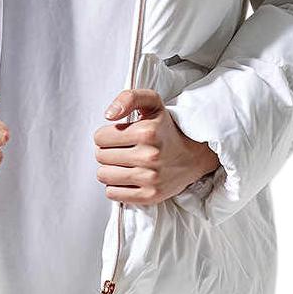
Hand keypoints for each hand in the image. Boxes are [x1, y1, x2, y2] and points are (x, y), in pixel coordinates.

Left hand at [94, 88, 219, 204]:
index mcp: (147, 132)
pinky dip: (116, 186)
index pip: (99, 137)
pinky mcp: (150, 196)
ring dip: (109, 169)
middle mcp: (150, 156)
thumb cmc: (166, 129)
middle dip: (106, 151)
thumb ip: (129, 98)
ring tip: (123, 163)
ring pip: (104, 175)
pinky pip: (113, 194)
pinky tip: (128, 177)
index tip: (118, 135)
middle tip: (122, 149)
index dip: (105, 135)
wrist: (192, 155)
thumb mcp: (151, 103)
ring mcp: (150, 178)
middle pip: (100, 156)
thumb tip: (109, 114)